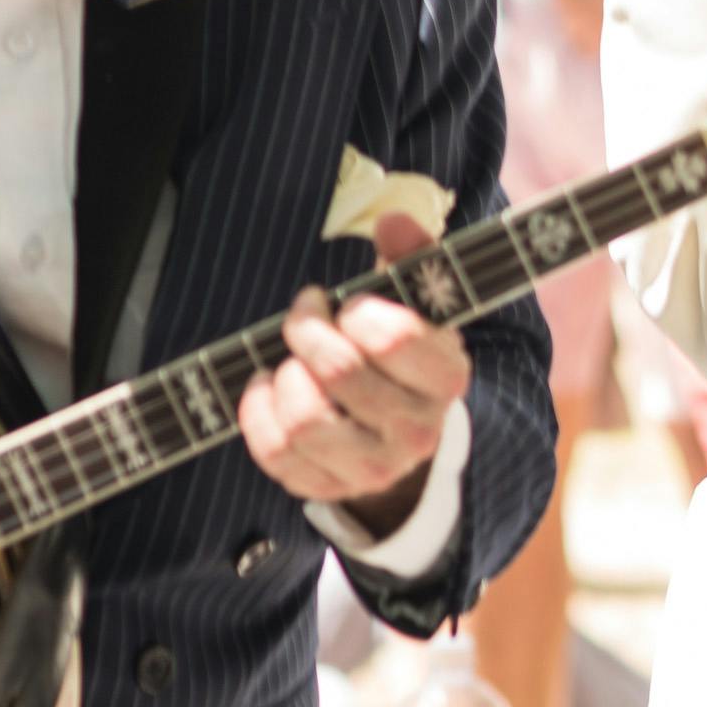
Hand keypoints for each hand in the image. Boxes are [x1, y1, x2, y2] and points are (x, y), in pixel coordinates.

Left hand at [246, 213, 469, 529]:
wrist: (403, 434)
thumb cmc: (403, 355)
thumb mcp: (418, 304)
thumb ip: (411, 256)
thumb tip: (392, 218)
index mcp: (448, 378)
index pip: (396, 340)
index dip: (357, 312)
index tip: (346, 303)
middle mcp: (418, 430)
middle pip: (341, 374)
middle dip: (308, 333)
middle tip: (305, 317)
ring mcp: (373, 466)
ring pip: (305, 421)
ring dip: (284, 377)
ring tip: (290, 361)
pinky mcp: (328, 488)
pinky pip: (275, 453)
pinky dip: (258, 412)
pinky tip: (268, 388)